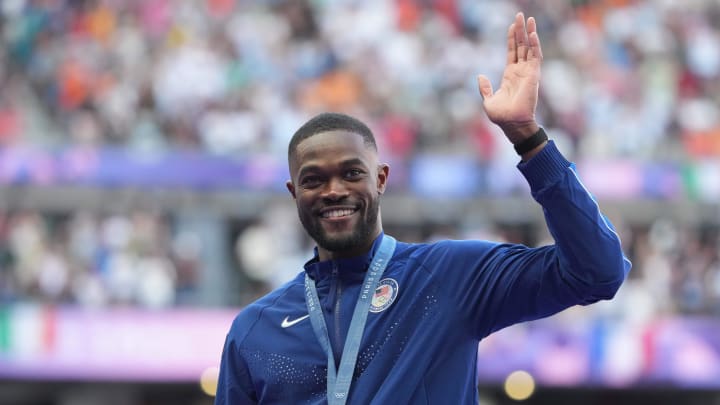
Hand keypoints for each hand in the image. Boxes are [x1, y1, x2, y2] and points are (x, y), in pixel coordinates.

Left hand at [477, 12, 541, 143]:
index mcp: (510, 75)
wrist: (511, 123)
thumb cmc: (501, 116)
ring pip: (530, 48)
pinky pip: (535, 56)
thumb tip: (480, 75)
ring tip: (528, 18)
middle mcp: (521, 71)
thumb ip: (484, 87)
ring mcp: (528, 72)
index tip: (512, 25)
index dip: (512, 38)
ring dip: (529, 33)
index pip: (512, 52)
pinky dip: (534, 44)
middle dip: (521, 30)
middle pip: (522, 46)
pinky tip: (532, 33)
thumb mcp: (488, 100)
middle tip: (521, 15)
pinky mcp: (534, 75)